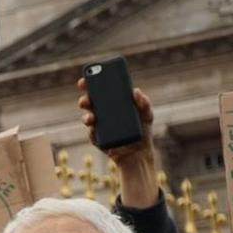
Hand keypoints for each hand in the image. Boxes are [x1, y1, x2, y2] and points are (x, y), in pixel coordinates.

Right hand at [77, 78, 158, 207]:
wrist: (139, 153)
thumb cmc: (143, 131)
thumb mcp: (147, 115)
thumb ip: (144, 102)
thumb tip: (136, 91)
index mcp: (112, 103)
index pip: (99, 90)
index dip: (90, 84)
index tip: (85, 79)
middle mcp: (102, 113)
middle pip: (89, 103)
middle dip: (84, 99)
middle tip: (86, 99)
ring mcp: (98, 126)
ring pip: (87, 118)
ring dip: (86, 117)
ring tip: (91, 117)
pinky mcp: (97, 139)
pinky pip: (92, 135)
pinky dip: (93, 132)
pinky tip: (95, 130)